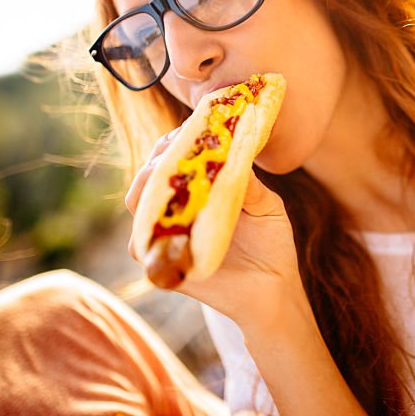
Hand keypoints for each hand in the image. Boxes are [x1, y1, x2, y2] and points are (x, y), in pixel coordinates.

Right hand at [125, 129, 305, 330]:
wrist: (274, 288)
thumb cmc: (271, 242)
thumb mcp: (267, 205)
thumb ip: (250, 184)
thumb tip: (234, 155)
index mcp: (199, 190)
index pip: (176, 156)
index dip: (179, 139)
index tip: (194, 127)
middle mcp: (177, 209)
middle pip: (151, 174)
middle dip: (161, 156)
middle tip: (177, 147)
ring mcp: (167, 235)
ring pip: (139, 203)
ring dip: (149, 183)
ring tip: (168, 173)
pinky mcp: (163, 265)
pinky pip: (141, 244)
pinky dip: (148, 228)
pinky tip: (165, 215)